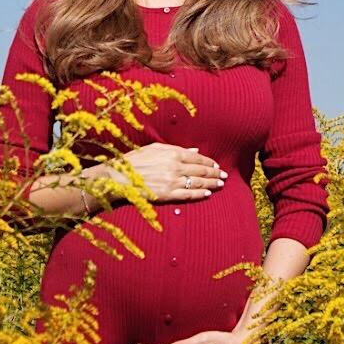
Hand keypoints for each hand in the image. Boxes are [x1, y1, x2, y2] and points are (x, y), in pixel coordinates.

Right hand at [102, 142, 226, 204]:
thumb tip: (195, 150)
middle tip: (224, 176)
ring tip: (220, 185)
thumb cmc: (135, 160)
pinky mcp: (167, 195)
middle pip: (201, 170)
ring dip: (211, 184)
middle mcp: (175, 167)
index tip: (216, 165)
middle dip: (215, 173)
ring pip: (198, 183)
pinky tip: (207, 194)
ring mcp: (172, 182)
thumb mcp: (155, 148)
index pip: (198, 157)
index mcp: (173, 153)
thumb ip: (176, 148)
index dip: (209, 162)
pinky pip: (188, 195)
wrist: (119, 176)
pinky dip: (199, 195)